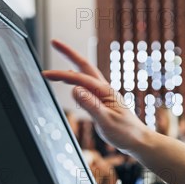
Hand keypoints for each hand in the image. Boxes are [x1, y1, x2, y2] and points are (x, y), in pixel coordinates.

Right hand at [43, 40, 149, 154]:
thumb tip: (74, 89)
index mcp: (105, 91)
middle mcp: (104, 89)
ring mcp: (104, 95)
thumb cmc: (125, 133)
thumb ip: (91, 105)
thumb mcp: (106, 121)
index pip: (79, 79)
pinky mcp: (103, 102)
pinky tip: (72, 83)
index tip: (45, 74)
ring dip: (71, 64)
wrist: (139, 141)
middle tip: (55, 42)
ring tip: (59, 56)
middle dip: (69, 53)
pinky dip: (77, 79)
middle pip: (84, 66)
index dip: (61, 75)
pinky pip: (87, 86)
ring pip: (85, 74)